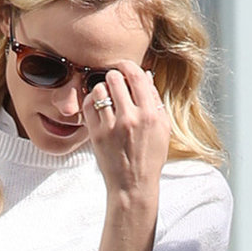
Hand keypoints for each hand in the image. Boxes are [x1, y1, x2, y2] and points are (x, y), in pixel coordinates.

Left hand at [83, 61, 170, 202]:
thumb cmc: (150, 157)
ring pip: (98, 90)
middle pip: (114, 78)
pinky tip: (98, 108)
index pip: (136, 75)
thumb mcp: (163, 129)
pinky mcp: (96, 134)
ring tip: (107, 98)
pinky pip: (88, 106)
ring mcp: (111, 126)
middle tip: (115, 83)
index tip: (123, 66)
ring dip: (102, 90)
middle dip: (113, 76)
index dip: (127, 65)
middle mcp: (130, 118)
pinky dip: (91, 102)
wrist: (134, 185)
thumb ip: (155, 101)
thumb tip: (145, 76)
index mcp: (150, 115)